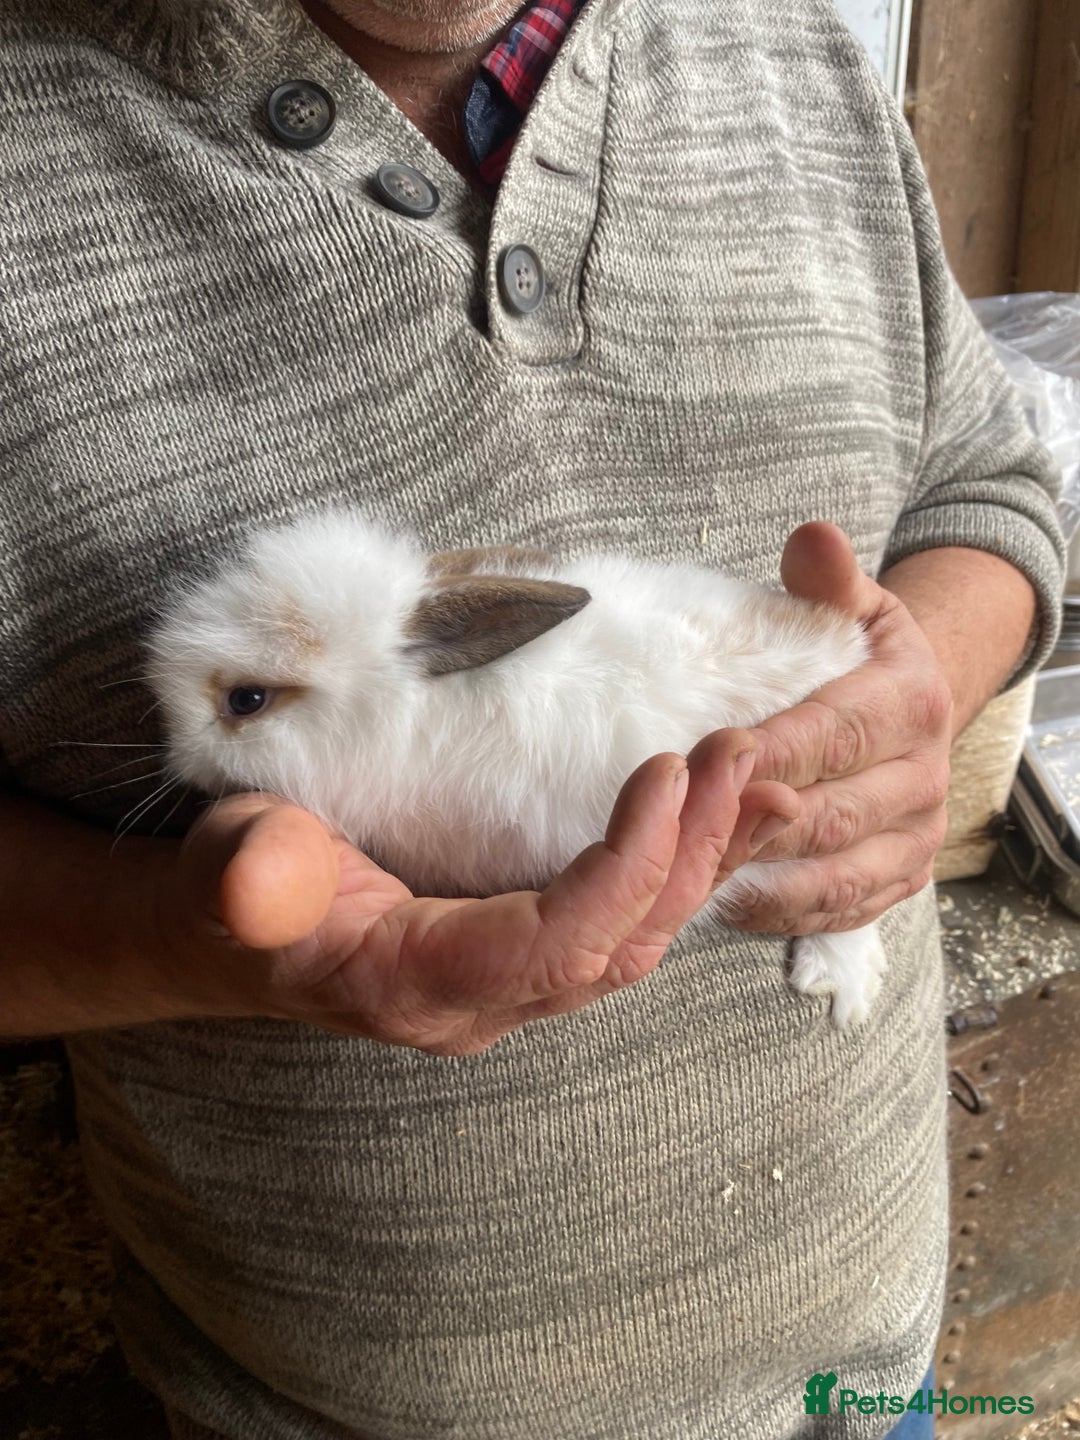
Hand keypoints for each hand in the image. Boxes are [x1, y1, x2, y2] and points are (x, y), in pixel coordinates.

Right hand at [155, 729, 756, 1053]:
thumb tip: (258, 877)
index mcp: (419, 984)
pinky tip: (716, 810)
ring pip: (635, 940)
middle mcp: (484, 1000)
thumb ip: (246, 880)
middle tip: (743, 757)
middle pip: (618, 948)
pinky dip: (676, 866)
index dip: (621, 868)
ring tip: (755, 776)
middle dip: (691, 856)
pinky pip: (622, 921)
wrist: (235, 929)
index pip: (553, 946)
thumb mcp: (226, 872)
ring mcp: (511, 983)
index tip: (665, 770)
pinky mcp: (526, 951)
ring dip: (701, 859)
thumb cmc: (233, 889)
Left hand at [716, 522, 951, 935]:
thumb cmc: (864, 659)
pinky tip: (722, 903)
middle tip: (677, 824)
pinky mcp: (898, 881)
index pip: (834, 734)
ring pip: (833, 875)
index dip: (769, 753)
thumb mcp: (857, 606)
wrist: (918, 710)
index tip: (704, 757)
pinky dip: (779, 915)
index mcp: (912, 704)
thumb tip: (812, 539)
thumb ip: (829, 579)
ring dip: (758, 879)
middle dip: (750, 822)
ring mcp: (914, 839)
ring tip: (687, 873)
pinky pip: (836, 911)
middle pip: (831, 814)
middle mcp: (924, 779)